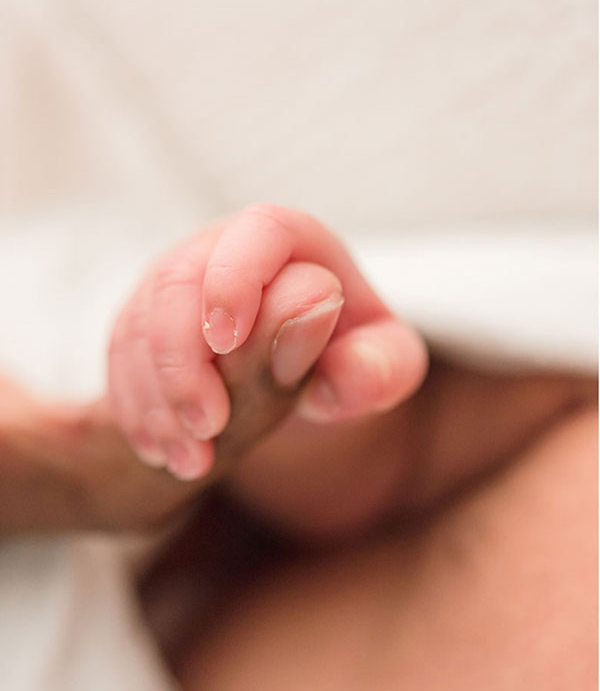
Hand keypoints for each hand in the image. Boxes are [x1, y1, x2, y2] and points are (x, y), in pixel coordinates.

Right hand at [107, 204, 427, 480]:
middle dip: (183, 358)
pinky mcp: (145, 325)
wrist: (313, 377)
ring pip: (141, 325)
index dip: (235, 277)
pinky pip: (121, 359)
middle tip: (209, 425)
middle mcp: (226, 251)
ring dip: (158, 397)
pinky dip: (138, 410)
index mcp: (296, 243)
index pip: (260, 232)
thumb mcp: (386, 363)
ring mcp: (178, 286)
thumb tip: (349, 369)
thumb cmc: (357, 355)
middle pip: (179, 279)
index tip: (228, 339)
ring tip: (192, 458)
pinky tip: (163, 453)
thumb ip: (380, 365)